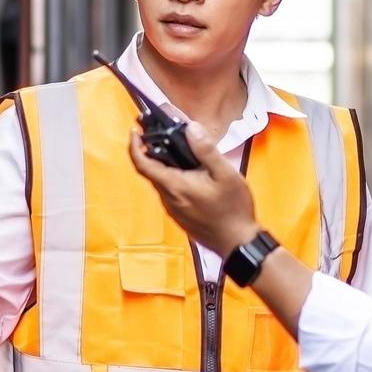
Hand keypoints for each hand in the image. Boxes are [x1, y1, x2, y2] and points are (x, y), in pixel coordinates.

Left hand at [127, 122, 260, 257]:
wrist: (237, 243)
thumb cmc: (233, 209)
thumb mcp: (225, 174)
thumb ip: (206, 150)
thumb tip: (190, 128)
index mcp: (175, 186)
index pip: (143, 164)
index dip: (134, 146)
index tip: (135, 132)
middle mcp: (168, 199)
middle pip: (151, 171)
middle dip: (151, 151)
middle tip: (161, 133)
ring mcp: (173, 209)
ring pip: (160, 181)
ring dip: (163, 165)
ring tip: (178, 149)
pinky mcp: (179, 215)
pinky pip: (169, 192)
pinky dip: (172, 177)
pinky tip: (190, 172)